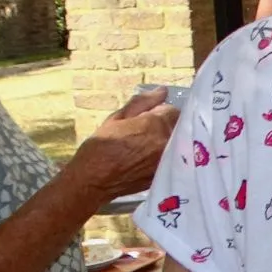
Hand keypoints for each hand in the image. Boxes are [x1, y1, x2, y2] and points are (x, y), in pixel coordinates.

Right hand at [67, 89, 179, 203]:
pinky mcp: (166, 173)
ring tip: (146, 146)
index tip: (146, 118)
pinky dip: (166, 154)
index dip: (159, 112)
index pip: (172, 110)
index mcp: (156, 124)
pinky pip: (173, 157)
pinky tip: (149, 158)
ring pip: (178, 142)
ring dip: (167, 140)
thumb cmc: (101, 147)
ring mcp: (168, 159)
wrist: (93, 180)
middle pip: (178, 126)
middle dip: (166, 125)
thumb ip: (142, 103)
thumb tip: (162, 91)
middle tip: (145, 132)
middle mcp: (167, 141)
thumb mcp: (117, 118)